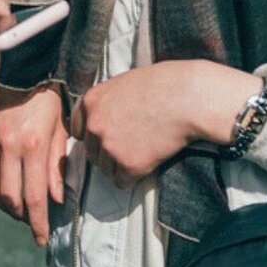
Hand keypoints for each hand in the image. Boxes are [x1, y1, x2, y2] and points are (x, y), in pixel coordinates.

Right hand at [0, 85, 68, 245]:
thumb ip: (58, 169)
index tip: (42, 238)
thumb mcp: (62, 134)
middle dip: (22, 218)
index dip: (38, 223)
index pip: (33, 197)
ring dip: (6, 207)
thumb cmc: (49, 106)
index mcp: (33, 145)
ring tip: (20, 210)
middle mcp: (8, 146)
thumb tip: (56, 200)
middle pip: (10, 199)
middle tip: (33, 223)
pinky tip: (3, 194)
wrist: (23, 75)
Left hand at [68, 60, 261, 188]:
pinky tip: (149, 162)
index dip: (95, 136)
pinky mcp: (128, 164)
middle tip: (133, 146)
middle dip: (108, 154)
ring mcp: (110, 146)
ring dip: (122, 166)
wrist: (188, 98)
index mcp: (90, 101)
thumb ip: (107, 103)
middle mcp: (94, 125)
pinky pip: (123, 182)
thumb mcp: (124, 84)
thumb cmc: (163, 85)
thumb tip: (101, 121)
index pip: (78, 130)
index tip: (110, 137)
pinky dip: (135, 177)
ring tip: (145, 151)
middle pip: (92, 153)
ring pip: (106, 170)